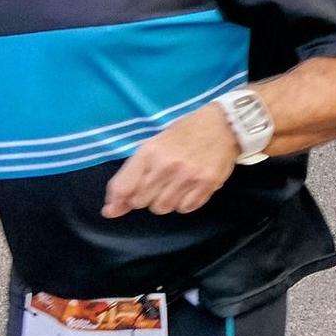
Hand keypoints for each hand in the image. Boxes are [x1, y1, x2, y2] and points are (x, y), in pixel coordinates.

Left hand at [102, 103, 236, 217]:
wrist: (225, 124)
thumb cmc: (185, 132)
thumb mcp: (154, 145)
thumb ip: (131, 176)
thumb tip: (110, 211)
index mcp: (150, 151)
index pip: (123, 187)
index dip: (117, 200)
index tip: (117, 204)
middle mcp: (167, 166)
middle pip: (141, 202)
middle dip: (145, 196)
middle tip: (156, 183)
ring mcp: (188, 177)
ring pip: (162, 208)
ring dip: (165, 200)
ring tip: (174, 185)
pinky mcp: (207, 185)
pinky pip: (185, 209)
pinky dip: (184, 202)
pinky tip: (189, 188)